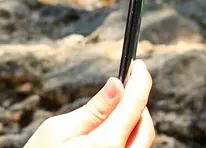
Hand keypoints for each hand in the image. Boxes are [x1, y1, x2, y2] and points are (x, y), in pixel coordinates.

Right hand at [24, 60, 155, 147]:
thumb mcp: (59, 129)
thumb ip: (94, 108)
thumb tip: (117, 85)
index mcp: (107, 145)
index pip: (135, 105)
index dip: (140, 80)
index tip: (139, 65)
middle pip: (146, 125)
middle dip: (138, 103)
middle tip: (123, 87)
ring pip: (143, 141)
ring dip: (134, 122)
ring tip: (111, 112)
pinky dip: (128, 138)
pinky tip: (111, 132)